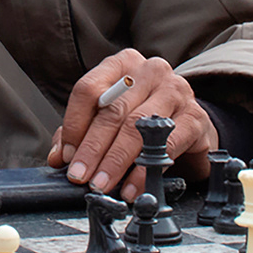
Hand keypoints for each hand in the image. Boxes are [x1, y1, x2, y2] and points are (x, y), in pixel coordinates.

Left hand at [45, 50, 215, 199]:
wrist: (191, 128)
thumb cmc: (143, 121)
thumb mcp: (109, 121)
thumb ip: (80, 134)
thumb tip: (57, 156)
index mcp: (122, 65)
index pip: (88, 89)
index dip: (74, 125)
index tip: (67, 155)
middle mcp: (150, 71)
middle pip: (112, 110)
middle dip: (92, 149)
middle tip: (80, 176)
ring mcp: (176, 90)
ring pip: (137, 126)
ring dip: (116, 160)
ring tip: (102, 184)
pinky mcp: (195, 116)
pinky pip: (166, 144)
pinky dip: (145, 170)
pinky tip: (132, 187)